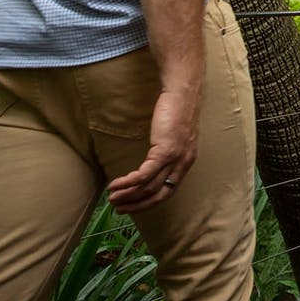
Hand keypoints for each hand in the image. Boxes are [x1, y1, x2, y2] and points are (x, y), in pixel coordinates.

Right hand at [105, 86, 199, 214]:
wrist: (183, 91)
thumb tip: (153, 162)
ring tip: (113, 198)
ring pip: (149, 187)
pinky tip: (116, 185)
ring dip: (129, 196)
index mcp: (186, 161)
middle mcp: (183, 163)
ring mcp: (175, 158)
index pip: (168, 191)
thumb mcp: (176, 135)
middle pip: (160, 195)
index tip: (134, 206)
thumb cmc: (177, 108)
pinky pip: (144, 175)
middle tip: (120, 209)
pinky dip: (128, 183)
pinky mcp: (165, 151)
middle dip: (138, 205)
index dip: (149, 202)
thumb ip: (168, 150)